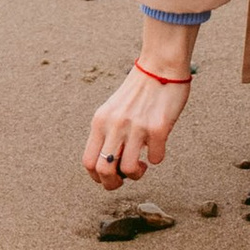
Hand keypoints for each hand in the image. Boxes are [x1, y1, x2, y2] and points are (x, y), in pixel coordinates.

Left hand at [85, 54, 191, 189]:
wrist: (160, 65)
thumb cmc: (138, 91)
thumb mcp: (113, 110)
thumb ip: (108, 133)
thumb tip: (110, 166)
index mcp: (100, 121)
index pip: (88, 162)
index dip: (98, 177)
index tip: (111, 175)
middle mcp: (115, 125)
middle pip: (104, 171)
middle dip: (115, 184)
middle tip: (126, 177)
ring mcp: (136, 126)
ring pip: (129, 170)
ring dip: (137, 174)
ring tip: (142, 163)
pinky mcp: (158, 127)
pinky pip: (156, 159)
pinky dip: (157, 157)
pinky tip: (158, 144)